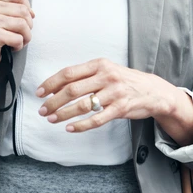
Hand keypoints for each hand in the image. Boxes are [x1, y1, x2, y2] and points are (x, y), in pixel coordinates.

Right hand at [0, 0, 34, 83]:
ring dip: (25, 36)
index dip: (26, 7)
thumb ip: (11, 7)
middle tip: (20, 33)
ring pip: (23, 24)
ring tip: (16, 41)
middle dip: (27, 25)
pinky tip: (10, 47)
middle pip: (23, 10)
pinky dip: (19, 45)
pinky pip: (18, 38)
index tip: (22, 18)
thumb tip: (31, 12)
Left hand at [33, 57, 184, 132]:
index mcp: (99, 64)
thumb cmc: (124, 81)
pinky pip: (96, 119)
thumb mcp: (106, 70)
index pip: (69, 73)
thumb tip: (56, 86)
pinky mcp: (121, 109)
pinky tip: (70, 128)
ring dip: (63, 114)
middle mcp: (106, 76)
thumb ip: (85, 76)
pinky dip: (81, 125)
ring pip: (82, 106)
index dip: (51, 83)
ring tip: (52, 119)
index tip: (39, 92)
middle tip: (42, 110)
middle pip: (72, 90)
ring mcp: (114, 93)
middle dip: (53, 101)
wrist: (154, 91)